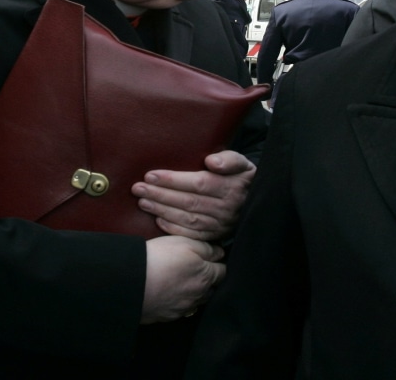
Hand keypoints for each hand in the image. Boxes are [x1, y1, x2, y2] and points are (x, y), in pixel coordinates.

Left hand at [132, 150, 255, 240]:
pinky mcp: (215, 235)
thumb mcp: (242, 163)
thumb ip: (229, 159)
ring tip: (143, 202)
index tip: (151, 175)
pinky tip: (158, 220)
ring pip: (187, 218)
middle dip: (161, 195)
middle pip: (189, 201)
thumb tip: (211, 161)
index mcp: (231, 187)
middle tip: (138, 188)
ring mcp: (220, 224)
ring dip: (162, 210)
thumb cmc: (242, 177)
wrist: (257, 201)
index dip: (173, 180)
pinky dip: (174, 228)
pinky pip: (192, 234)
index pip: (198, 183)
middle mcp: (225, 208)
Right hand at [141, 235, 225, 322]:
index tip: (214, 260)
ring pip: (197, 301)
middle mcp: (198, 295)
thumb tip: (219, 253)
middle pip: (212, 289)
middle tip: (199, 270)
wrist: (130, 282)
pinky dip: (180, 303)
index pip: (223, 272)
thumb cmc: (159, 258)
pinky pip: (181, 310)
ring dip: (196, 293)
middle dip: (210, 281)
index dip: (219, 264)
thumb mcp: (185, 242)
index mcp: (205, 276)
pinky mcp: (168, 317)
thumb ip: (206, 248)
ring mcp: (183, 308)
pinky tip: (171, 294)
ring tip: (185, 283)